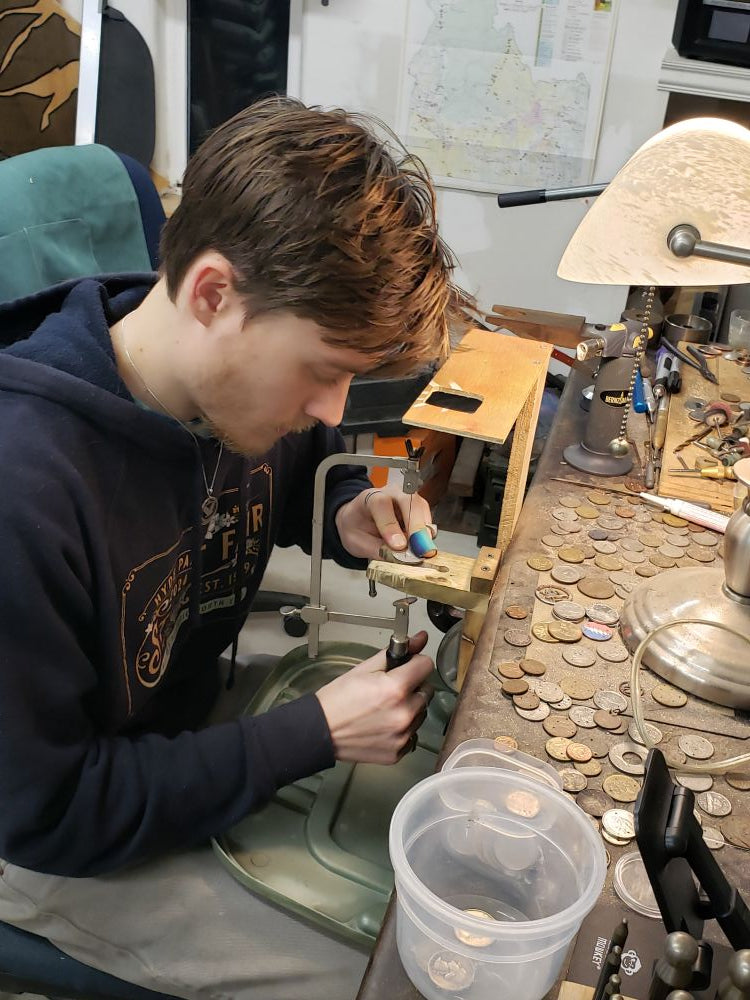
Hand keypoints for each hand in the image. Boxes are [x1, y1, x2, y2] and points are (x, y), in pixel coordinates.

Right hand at [315, 632, 433, 763]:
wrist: (320, 731)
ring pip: (421, 713)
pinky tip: (383, 724)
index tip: (406, 667)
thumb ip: (396, 652)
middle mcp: (404, 714)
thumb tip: (420, 639)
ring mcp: (402, 735)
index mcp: (396, 688)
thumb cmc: (338, 699)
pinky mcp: (399, 752)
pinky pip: (412, 734)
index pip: (427, 665)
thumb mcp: (364, 668)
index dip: (415, 663)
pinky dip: (402, 729)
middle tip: (390, 689)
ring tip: (384, 709)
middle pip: (426, 690)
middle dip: (413, 686)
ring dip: (409, 708)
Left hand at [335, 484, 433, 559]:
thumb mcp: (356, 542)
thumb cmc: (356, 528)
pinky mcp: (418, 508)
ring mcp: (407, 498)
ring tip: (422, 552)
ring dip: (425, 531)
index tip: (398, 546)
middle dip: (416, 527)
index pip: (381, 504)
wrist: (358, 520)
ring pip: (421, 508)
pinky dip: (427, 534)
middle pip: (409, 501)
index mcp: (369, 498)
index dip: (390, 526)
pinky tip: (422, 547)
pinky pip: (426, 518)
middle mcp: (391, 493)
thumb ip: (377, 549)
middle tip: (421, 550)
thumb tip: (399, 558)